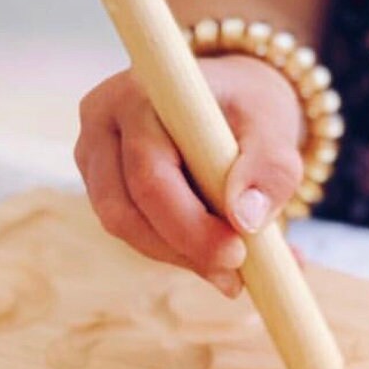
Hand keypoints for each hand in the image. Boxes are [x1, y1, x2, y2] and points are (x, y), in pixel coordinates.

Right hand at [74, 53, 304, 296]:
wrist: (230, 96)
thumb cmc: (249, 107)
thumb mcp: (274, 126)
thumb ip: (269, 169)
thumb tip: (246, 220)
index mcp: (139, 94)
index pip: (150, 175)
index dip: (189, 224)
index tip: (238, 252)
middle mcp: (103, 120)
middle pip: (125, 208)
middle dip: (183, 249)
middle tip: (236, 274)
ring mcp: (94, 153)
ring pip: (124, 226)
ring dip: (178, 255)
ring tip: (231, 269)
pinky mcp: (100, 181)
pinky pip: (130, 227)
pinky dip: (173, 248)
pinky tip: (211, 253)